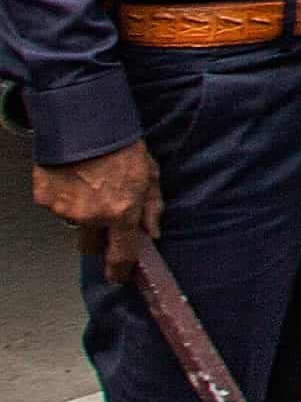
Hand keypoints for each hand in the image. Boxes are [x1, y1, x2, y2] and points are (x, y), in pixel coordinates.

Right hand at [35, 141, 160, 283]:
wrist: (85, 124)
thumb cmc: (121, 145)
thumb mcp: (150, 173)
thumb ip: (153, 206)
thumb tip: (153, 231)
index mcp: (121, 212)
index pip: (120, 254)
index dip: (120, 271)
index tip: (119, 277)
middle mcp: (91, 216)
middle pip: (91, 245)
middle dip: (99, 238)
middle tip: (105, 214)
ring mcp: (65, 209)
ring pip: (74, 223)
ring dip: (82, 211)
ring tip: (91, 182)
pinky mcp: (45, 199)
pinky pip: (56, 206)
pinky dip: (64, 196)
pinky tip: (74, 176)